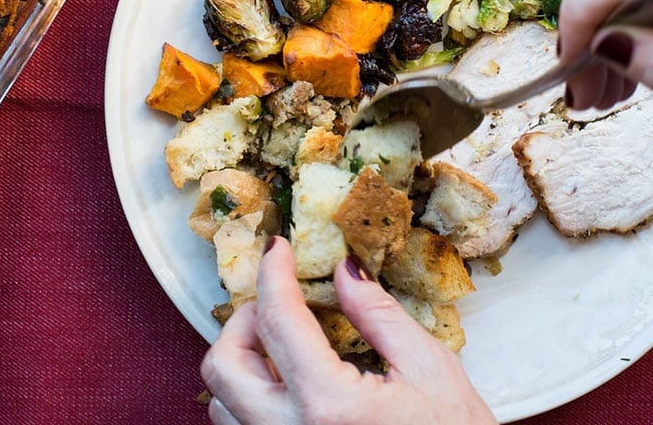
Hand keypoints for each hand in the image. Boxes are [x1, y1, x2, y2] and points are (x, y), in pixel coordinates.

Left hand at [200, 237, 495, 424]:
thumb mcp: (430, 371)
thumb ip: (378, 315)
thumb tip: (343, 269)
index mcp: (329, 404)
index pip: (277, 319)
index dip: (273, 272)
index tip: (277, 248)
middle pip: (224, 364)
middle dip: (244, 322)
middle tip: (279, 304)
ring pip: (222, 403)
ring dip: (243, 365)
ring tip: (283, 348)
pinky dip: (250, 400)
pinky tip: (288, 386)